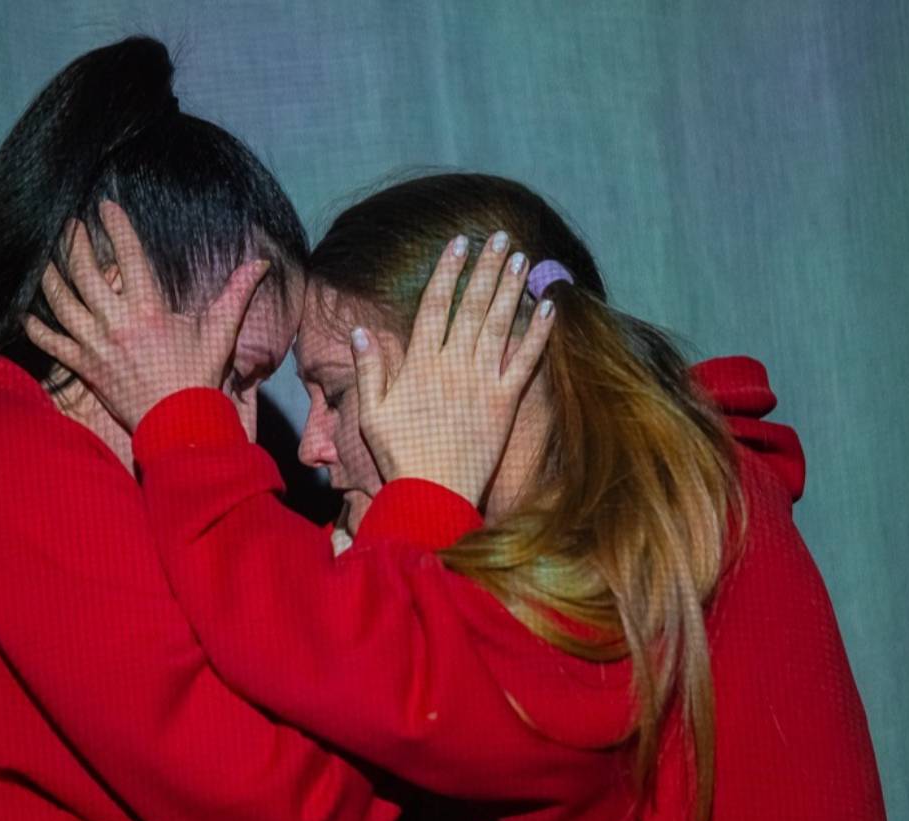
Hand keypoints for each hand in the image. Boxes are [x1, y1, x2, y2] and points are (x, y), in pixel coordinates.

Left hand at [25, 201, 270, 430]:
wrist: (179, 425)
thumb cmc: (199, 378)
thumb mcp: (220, 332)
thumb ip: (237, 294)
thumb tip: (260, 263)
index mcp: (148, 309)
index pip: (128, 255)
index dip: (115, 226)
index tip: (105, 206)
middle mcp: (115, 323)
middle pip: (84, 272)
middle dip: (74, 243)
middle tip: (70, 226)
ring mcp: (95, 346)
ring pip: (61, 302)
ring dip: (50, 276)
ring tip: (46, 258)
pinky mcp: (85, 368)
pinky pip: (52, 344)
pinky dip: (37, 328)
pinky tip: (28, 313)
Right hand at [350, 232, 554, 505]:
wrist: (432, 495)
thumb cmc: (399, 457)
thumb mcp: (372, 414)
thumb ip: (369, 371)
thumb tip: (360, 331)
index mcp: (418, 365)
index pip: (434, 306)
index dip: (447, 272)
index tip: (457, 244)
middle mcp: (452, 366)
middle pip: (471, 306)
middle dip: (485, 268)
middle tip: (498, 238)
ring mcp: (481, 383)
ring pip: (498, 325)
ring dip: (510, 289)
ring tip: (519, 258)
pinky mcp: (505, 403)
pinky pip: (524, 361)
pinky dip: (538, 333)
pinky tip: (548, 307)